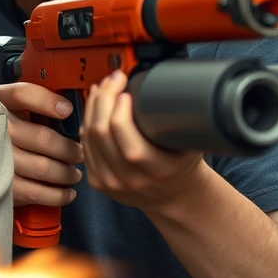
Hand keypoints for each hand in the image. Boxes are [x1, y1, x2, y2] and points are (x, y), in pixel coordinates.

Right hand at [0, 82, 83, 209]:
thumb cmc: (5, 129)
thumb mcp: (15, 107)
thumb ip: (38, 102)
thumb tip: (68, 109)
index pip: (22, 95)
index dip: (47, 102)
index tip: (67, 111)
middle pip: (43, 138)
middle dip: (69, 149)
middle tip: (79, 154)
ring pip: (42, 167)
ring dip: (66, 173)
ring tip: (74, 174)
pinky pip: (34, 192)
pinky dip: (56, 195)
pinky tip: (67, 192)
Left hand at [81, 70, 207, 210]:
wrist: (174, 197)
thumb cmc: (182, 167)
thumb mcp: (192, 146)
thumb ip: (183, 123)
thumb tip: (172, 87)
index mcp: (158, 171)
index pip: (127, 138)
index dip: (120, 110)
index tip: (126, 90)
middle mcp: (131, 179)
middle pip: (102, 132)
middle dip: (105, 98)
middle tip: (113, 80)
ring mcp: (110, 182)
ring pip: (89, 136)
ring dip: (93, 106)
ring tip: (103, 88)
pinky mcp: (97, 181)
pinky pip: (85, 145)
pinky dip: (86, 122)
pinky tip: (93, 108)